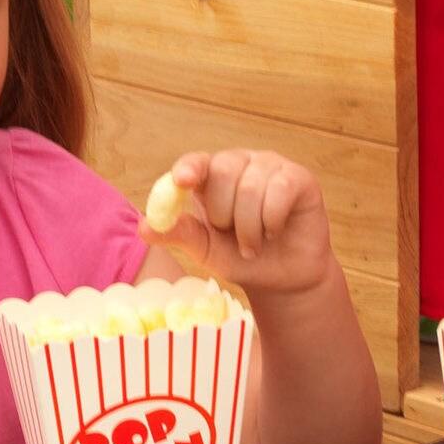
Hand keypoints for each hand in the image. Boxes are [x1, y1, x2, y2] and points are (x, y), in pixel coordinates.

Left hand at [148, 149, 335, 298]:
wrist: (282, 281)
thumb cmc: (242, 259)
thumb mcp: (205, 250)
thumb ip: (179, 234)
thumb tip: (144, 227)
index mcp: (213, 177)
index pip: (197, 162)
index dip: (189, 168)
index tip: (182, 182)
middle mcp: (241, 164)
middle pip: (224, 170)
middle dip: (225, 213)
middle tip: (232, 235)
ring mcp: (271, 168)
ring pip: (252, 186)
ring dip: (249, 227)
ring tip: (254, 245)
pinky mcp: (299, 179)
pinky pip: (280, 190)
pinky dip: (272, 220)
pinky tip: (275, 231)